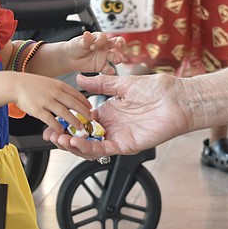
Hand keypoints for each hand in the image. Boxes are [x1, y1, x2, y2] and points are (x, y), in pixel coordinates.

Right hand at [14, 73, 91, 132]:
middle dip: (84, 113)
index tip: (90, 108)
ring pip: (64, 113)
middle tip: (90, 120)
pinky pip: (50, 120)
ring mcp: (46, 101)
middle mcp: (54, 92)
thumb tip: (72, 98)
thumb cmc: (32, 85)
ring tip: (79, 128)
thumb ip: (60, 90)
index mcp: (58, 85)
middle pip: (73, 103)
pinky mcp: (37, 110)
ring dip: (74, 121)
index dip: (85, 102)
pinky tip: (61, 131)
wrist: (15, 84)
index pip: (76, 94)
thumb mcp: (50, 82)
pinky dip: (57, 126)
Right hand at [43, 73, 190, 158]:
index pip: (83, 120)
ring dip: (74, 145)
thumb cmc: (157, 90)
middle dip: (65, 136)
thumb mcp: (123, 84)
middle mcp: (112, 126)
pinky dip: (90, 148)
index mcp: (110, 111)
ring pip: (91, 147)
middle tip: (49, 133)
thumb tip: (79, 79)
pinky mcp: (127, 145)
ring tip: (59, 138)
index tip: (52, 120)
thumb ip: (100, 84)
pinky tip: (77, 143)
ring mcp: (119, 136)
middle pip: (83, 136)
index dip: (67, 122)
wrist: (178, 99)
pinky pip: (105, 150)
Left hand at [64, 31, 124, 73]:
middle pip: (116, 43)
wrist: (70, 58)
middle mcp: (104, 47)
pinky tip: (110, 72)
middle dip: (119, 43)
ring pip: (114, 56)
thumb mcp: (79, 42)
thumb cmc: (76, 46)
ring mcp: (104, 57)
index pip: (104, 37)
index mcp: (99, 38)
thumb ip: (85, 40)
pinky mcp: (101, 67)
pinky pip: (108, 68)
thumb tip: (87, 34)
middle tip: (118, 45)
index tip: (92, 47)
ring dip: (117, 58)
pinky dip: (110, 70)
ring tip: (117, 60)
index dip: (99, 41)